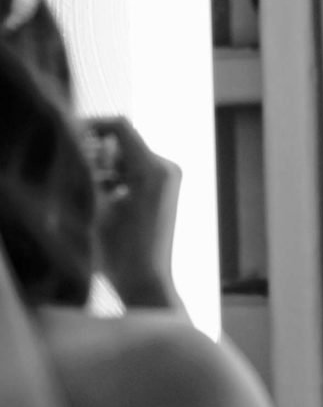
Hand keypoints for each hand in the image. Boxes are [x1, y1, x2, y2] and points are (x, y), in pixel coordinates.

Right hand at [81, 116, 183, 309]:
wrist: (146, 281)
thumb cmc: (120, 250)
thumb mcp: (96, 204)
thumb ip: (87, 168)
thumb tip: (77, 141)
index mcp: (154, 168)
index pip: (120, 126)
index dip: (92, 124)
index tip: (68, 137)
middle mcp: (167, 168)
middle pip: (124, 140)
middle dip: (98, 150)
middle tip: (78, 171)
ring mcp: (170, 179)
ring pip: (128, 156)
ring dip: (105, 165)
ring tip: (93, 189)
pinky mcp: (166, 190)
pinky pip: (137, 169)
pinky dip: (118, 176)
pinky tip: (105, 197)